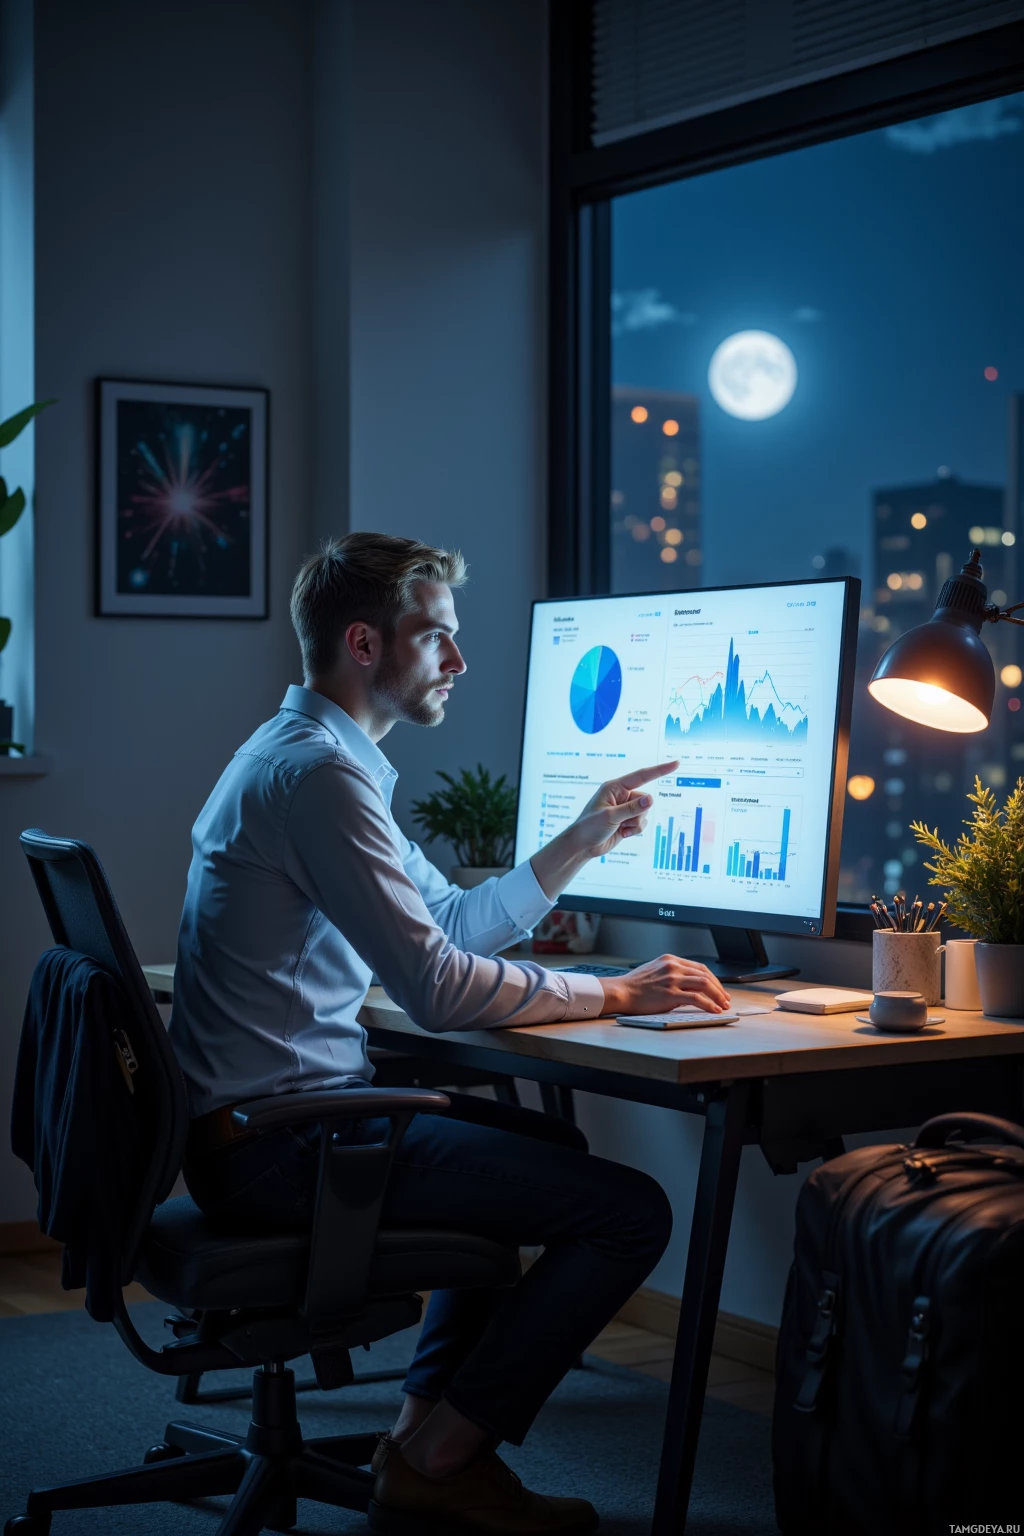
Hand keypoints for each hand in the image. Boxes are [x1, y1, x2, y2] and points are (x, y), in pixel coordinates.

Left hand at [530, 760, 678, 899]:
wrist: (583, 846)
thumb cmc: (589, 827)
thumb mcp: (610, 817)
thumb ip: (631, 809)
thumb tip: (650, 800)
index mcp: (614, 787)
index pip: (641, 776)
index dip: (660, 770)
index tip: (676, 764)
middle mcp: (621, 795)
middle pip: (645, 800)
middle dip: (637, 814)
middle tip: (621, 822)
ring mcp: (625, 808)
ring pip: (645, 813)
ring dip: (635, 824)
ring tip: (619, 828)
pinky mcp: (627, 820)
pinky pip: (641, 823)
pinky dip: (634, 830)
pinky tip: (621, 833)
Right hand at [600, 954, 731, 1016]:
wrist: (621, 992)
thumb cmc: (635, 985)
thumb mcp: (655, 970)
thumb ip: (672, 973)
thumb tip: (689, 984)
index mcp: (670, 960)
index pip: (699, 967)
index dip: (713, 979)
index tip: (719, 988)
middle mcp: (673, 967)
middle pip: (705, 975)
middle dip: (719, 988)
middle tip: (725, 998)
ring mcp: (672, 980)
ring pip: (704, 984)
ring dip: (718, 996)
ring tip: (723, 1005)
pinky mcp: (670, 994)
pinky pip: (696, 998)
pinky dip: (709, 1004)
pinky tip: (714, 1009)